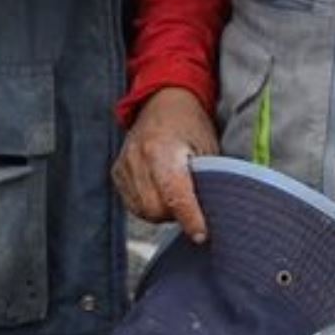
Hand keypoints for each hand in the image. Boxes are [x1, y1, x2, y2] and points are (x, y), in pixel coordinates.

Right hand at [111, 87, 218, 241]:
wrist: (164, 100)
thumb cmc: (190, 122)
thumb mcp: (208, 146)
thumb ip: (209, 178)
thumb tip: (217, 211)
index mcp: (162, 149)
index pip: (175, 195)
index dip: (190, 218)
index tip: (202, 234)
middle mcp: (138, 158)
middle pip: (156, 209)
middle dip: (176, 214)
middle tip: (191, 203)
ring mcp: (124, 165)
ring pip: (143, 211)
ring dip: (162, 212)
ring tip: (176, 192)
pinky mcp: (117, 172)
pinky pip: (133, 204)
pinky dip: (148, 205)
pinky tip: (161, 190)